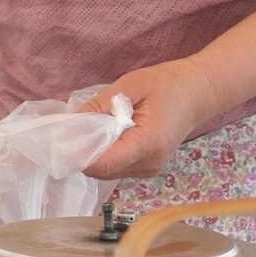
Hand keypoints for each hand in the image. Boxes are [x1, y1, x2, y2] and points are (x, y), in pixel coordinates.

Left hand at [79, 57, 221, 179]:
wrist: (198, 92)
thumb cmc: (166, 84)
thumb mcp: (128, 86)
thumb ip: (99, 106)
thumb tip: (70, 123)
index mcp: (148, 143)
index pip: (105, 163)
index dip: (78, 156)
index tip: (58, 144)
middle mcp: (150, 163)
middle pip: (103, 171)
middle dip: (81, 155)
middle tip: (66, 133)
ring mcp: (151, 169)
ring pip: (108, 172)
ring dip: (92, 156)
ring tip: (84, 131)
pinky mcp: (149, 167)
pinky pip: (117, 167)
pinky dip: (104, 155)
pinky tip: (101, 137)